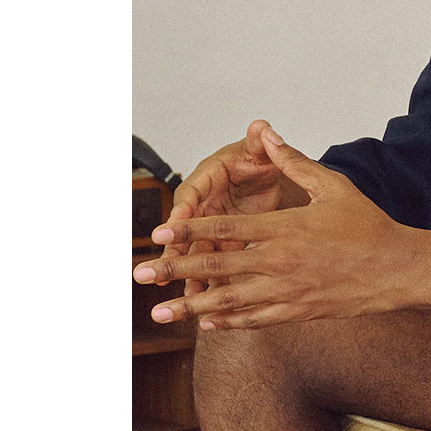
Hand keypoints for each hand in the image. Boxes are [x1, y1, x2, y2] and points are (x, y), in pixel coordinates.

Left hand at [132, 132, 430, 327]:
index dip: (189, 231)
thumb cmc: (368, 226)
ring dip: (192, 307)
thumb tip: (268, 134)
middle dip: (175, 271)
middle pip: (217, 267)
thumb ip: (294, 161)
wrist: (398, 269)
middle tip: (141, 275)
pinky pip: (256, 320)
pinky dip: (229, 322)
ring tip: (161, 314)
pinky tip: (208, 324)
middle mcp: (280, 262)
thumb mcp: (332, 186)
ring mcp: (288, 291)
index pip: (226, 227)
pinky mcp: (298, 312)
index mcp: (285, 228)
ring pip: (230, 300)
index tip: (159, 234)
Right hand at [156, 121, 307, 298]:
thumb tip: (261, 127)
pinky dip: (214, 281)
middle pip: (186, 229)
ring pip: (198, 251)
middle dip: (174, 251)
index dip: (180, 212)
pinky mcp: (226, 240)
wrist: (269, 173)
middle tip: (160, 270)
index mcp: (210, 177)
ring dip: (191, 273)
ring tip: (186, 297)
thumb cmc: (259, 159)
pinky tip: (211, 302)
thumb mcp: (260, 150)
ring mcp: (214, 224)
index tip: (168, 229)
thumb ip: (259, 142)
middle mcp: (206, 202)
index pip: (191, 194)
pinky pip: (216, 263)